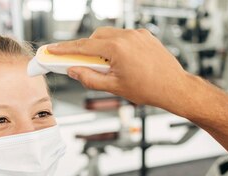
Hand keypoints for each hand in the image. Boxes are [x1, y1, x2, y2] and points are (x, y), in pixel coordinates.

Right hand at [45, 27, 193, 111]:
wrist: (175, 88)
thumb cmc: (150, 89)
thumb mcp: (114, 87)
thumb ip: (89, 78)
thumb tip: (73, 71)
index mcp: (117, 48)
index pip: (83, 47)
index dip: (65, 49)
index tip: (53, 50)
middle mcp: (127, 36)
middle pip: (96, 37)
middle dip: (87, 49)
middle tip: (82, 63)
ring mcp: (138, 34)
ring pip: (111, 36)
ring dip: (103, 48)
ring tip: (108, 67)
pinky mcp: (146, 35)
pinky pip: (125, 37)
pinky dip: (119, 47)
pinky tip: (123, 62)